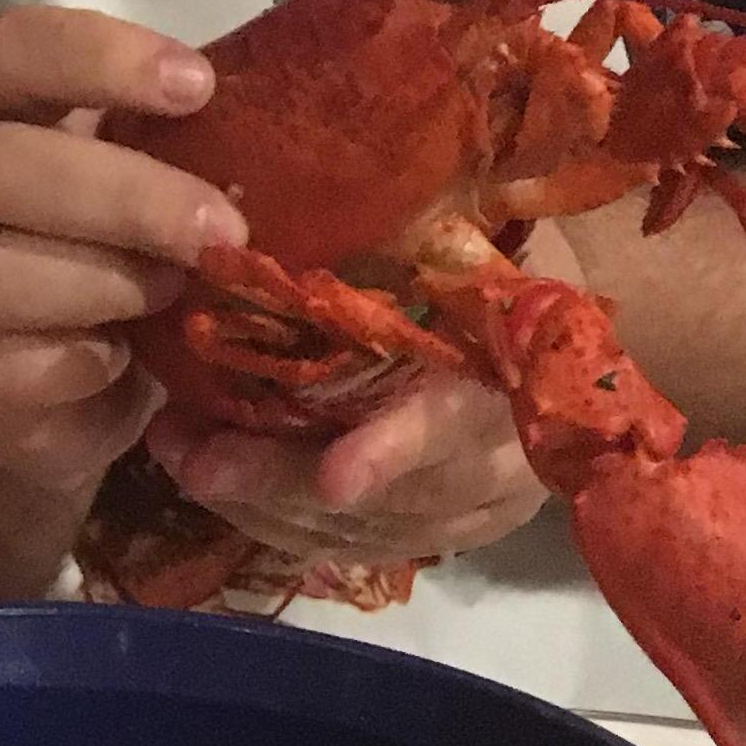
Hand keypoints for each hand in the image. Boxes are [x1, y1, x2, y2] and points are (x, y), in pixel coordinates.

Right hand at [0, 7, 240, 494]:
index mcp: (26, 118)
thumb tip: (324, 133)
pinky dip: (84, 363)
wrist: (81, 395)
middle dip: (122, 195)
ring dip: (103, 281)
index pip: (11, 50)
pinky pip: (10, 360)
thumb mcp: (177, 192)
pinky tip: (126, 365)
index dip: (93, 57)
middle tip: (222, 231)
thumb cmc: (145, 264)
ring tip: (177, 300)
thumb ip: (208, 154)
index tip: (197, 88)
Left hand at [151, 217, 575, 578]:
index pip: (456, 423)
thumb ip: (420, 246)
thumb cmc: (503, 265)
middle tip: (191, 455)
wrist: (567, 338)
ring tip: (179, 455)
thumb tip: (309, 202)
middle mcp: (503, 457)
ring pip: (361, 528)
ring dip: (262, 502)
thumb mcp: (472, 242)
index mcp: (515, 376)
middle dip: (282, 478)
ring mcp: (478, 507)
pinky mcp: (448, 532)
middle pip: (390, 494)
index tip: (335, 475)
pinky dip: (281, 521)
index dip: (395, 449)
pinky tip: (216, 486)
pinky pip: (354, 544)